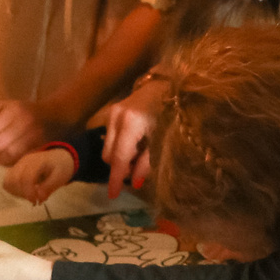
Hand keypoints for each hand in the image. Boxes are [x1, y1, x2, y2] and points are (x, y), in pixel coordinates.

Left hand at [0, 99, 52, 163]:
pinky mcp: (38, 148)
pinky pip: (18, 159)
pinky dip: (7, 161)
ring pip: (8, 154)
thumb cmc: (23, 111)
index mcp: (13, 110)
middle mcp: (24, 123)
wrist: (52, 116)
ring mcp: (32, 137)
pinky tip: (3, 158)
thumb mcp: (4, 105)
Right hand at [3, 147, 77, 204]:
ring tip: (30, 195)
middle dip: (23, 194)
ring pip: (8, 182)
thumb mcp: (60, 177)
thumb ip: (49, 188)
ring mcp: (18, 165)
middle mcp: (24, 162)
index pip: (26, 177)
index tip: (36, 202)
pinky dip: (14, 190)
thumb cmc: (60, 167)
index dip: (28, 192)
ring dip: (17, 193)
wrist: (58, 158)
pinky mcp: (15, 170)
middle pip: (14, 180)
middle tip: (35, 200)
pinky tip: (25, 193)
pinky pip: (7, 182)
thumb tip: (39, 199)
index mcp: (36, 161)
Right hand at [100, 76, 168, 194]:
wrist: (168, 84)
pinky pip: (111, 137)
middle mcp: (116, 117)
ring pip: (108, 147)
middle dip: (120, 167)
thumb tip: (135, 183)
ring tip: (140, 153)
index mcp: (130, 124)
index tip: (113, 195)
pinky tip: (137, 143)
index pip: (119, 158)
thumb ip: (148, 162)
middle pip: (108, 155)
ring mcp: (112, 113)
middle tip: (138, 170)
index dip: (116, 179)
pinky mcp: (112, 111)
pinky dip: (121, 146)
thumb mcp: (162, 140)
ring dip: (120, 156)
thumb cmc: (171, 113)